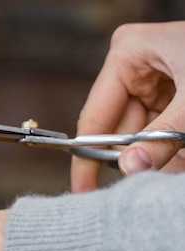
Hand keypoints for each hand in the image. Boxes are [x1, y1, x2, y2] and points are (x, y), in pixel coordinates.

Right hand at [72, 21, 184, 191]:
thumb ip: (164, 137)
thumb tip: (131, 168)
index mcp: (127, 54)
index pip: (95, 116)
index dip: (88, 156)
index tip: (83, 189)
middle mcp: (134, 67)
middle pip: (119, 128)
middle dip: (135, 157)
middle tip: (138, 185)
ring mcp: (153, 81)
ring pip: (142, 134)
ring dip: (159, 154)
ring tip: (177, 157)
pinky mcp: (172, 94)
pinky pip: (162, 130)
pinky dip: (173, 146)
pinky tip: (182, 152)